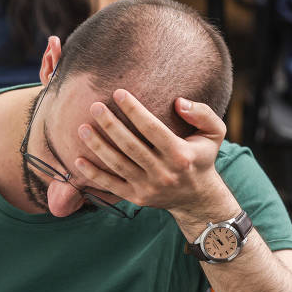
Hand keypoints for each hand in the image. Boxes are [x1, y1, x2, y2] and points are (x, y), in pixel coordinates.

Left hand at [74, 90, 228, 213]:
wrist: (197, 198)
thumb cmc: (201, 158)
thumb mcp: (214, 134)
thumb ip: (203, 114)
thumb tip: (179, 102)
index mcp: (180, 154)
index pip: (152, 129)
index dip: (134, 110)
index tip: (118, 93)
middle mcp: (163, 172)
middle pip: (131, 146)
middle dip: (111, 125)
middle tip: (95, 106)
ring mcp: (148, 187)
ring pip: (118, 165)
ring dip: (98, 146)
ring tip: (82, 128)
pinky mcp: (136, 198)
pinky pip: (110, 186)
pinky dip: (93, 174)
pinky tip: (77, 159)